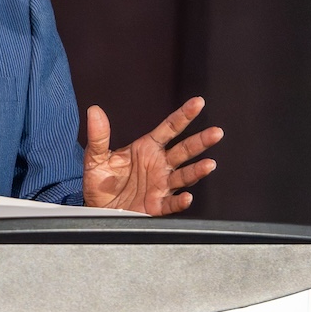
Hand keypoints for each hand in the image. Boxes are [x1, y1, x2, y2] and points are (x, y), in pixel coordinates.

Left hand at [83, 96, 222, 214]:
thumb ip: (98, 136)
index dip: (184, 115)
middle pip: (184, 150)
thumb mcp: (96, 157)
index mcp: (147, 149)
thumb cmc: (100, 182)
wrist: (96, 208)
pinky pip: (171, 203)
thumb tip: (94, 111)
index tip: (198, 102)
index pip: (169, 128)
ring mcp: (161, 185)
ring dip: (197, 171)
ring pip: (184, 176)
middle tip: (216, 132)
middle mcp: (159, 165)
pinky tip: (186, 197)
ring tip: (208, 165)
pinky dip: (180, 201)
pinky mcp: (156, 205)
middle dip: (200, 141)